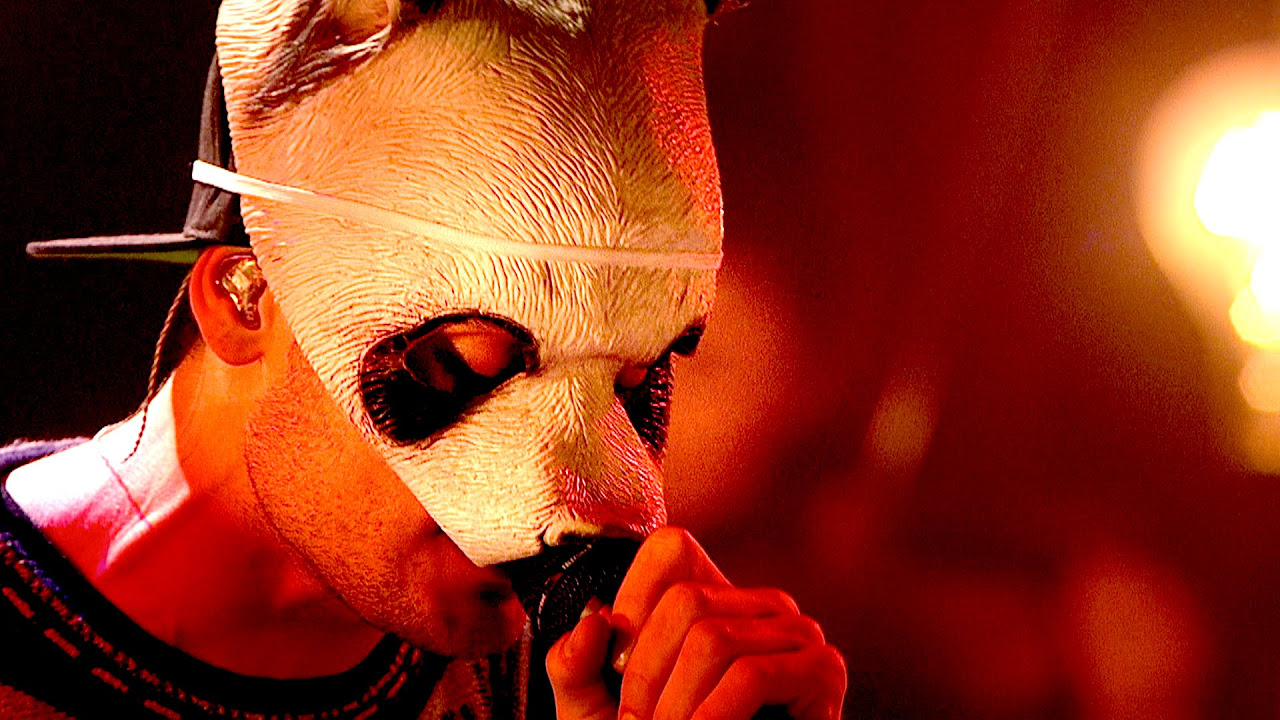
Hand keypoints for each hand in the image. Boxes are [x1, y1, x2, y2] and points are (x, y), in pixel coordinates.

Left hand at [546, 528, 845, 719]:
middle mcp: (762, 603)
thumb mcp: (592, 709)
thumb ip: (573, 665)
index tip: (617, 676)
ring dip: (675, 706)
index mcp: (717, 596)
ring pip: (714, 638)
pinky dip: (713, 717)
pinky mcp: (824, 670)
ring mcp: (799, 632)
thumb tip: (595, 620)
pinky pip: (753, 675)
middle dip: (645, 674)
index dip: (632, 606)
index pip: (670, 549)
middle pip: (686, 599)